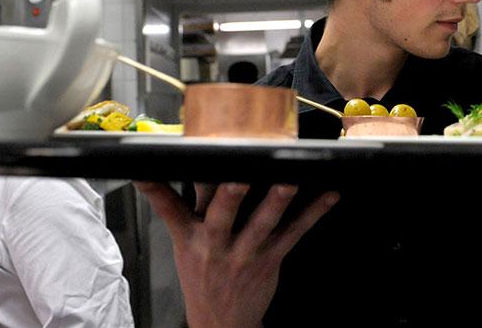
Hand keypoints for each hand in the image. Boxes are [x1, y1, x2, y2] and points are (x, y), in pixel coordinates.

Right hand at [135, 181, 337, 327]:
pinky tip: (329, 195)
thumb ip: (180, 207)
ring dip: (278, 201)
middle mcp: (216, 245)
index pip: (171, 209)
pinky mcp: (271, 259)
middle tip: (238, 176)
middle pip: (221, 216)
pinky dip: (314, 213)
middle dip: (230, 195)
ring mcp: (245, 253)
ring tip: (290, 180)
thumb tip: (167, 170)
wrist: (221, 322)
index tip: (152, 169)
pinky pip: (294, 233)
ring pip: (263, 223)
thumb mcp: (183, 244)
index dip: (158, 190)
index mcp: (190, 237)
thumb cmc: (203, 276)